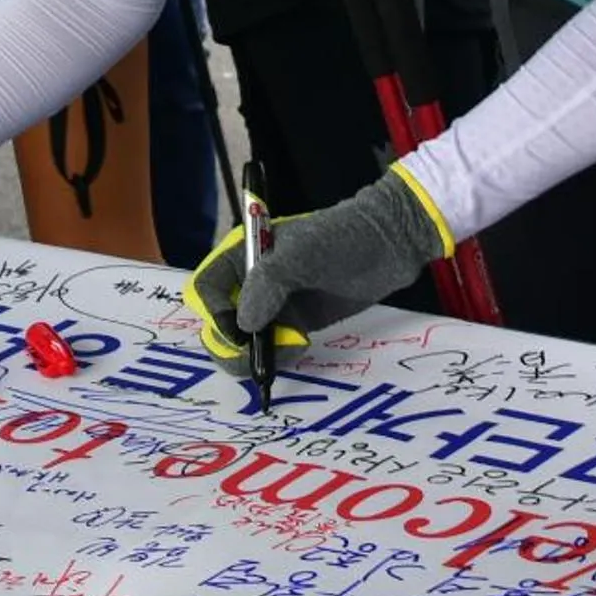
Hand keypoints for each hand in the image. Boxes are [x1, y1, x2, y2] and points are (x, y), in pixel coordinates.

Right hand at [185, 165, 448, 375]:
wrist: (389, 246)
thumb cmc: (341, 239)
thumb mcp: (299, 253)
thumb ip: (266, 285)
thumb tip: (244, 326)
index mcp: (243, 254)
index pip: (206, 289)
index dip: (213, 312)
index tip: (237, 330)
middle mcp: (251, 282)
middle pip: (217, 323)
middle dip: (230, 344)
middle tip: (257, 354)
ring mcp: (273, 305)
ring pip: (242, 343)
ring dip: (256, 355)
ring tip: (291, 346)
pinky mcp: (294, 324)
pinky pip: (271, 350)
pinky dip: (279, 357)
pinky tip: (302, 344)